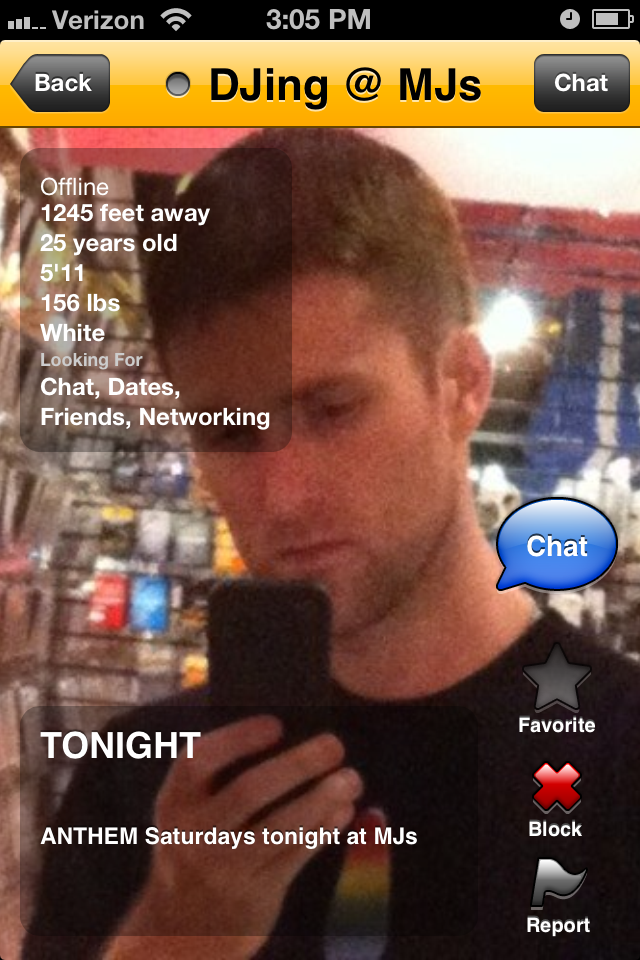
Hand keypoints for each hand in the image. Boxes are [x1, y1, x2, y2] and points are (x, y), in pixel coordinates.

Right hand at [113, 714, 361, 958]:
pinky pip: (295, 856)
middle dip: (297, 765)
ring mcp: (224, 868)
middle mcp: (194, 834)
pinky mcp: (254, 895)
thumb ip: (221, 775)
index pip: (198, 760)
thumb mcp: (190, 810)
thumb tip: (289, 729)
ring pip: (279, 828)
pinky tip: (343, 810)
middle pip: (249, 791)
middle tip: (334, 744)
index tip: (277, 724)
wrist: (183, 925)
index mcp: (175, 801)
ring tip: (351, 778)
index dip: (238, 738)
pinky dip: (322, 830)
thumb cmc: (199, 842)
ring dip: (321, 799)